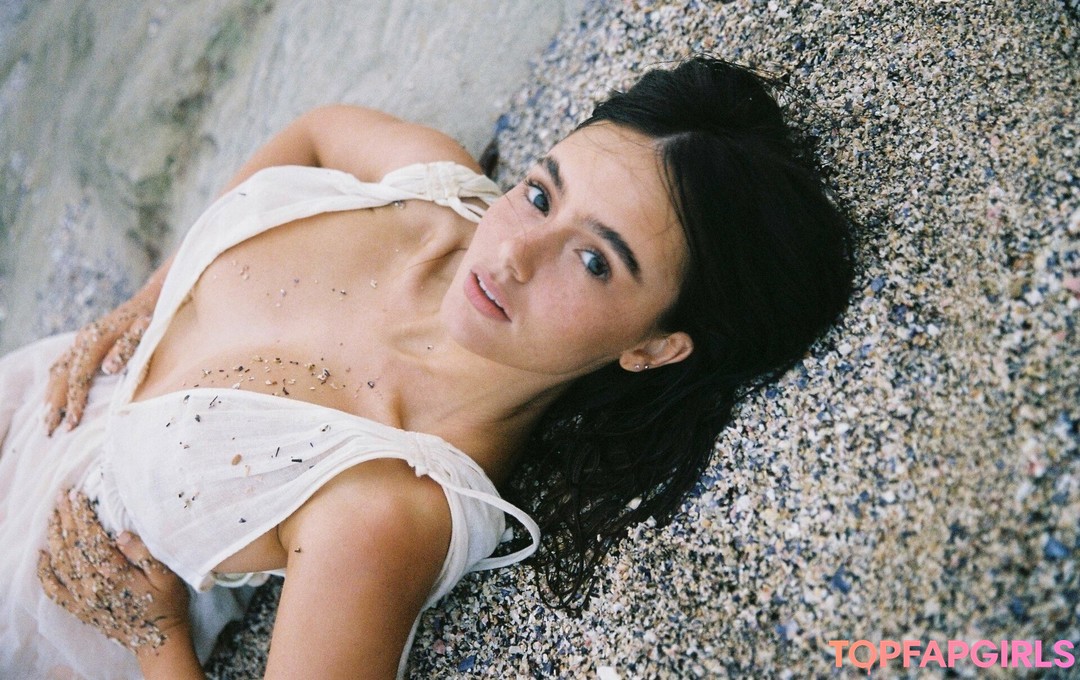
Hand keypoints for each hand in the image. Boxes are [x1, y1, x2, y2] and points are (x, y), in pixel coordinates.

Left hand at [37, 490, 190, 652]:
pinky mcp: (78, 608)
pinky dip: (45, 571)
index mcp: (114, 575)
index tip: (78, 495)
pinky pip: (54, 589)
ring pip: (60, 563)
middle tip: (62, 496)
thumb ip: (144, 554)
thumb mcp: (167, 576)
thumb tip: (122, 534)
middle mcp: (92, 587)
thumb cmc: (167, 604)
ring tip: (55, 515)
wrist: (158, 640)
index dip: (83, 515)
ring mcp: (82, 599)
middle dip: (66, 518)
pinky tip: (43, 555)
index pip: (92, 538)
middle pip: (72, 546)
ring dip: (55, 537)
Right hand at [43, 298, 152, 434]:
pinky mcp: (83, 341)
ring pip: (57, 371)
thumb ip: (126, 350)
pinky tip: (53, 398)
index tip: (71, 424)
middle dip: (54, 405)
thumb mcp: (143, 333)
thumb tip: (108, 369)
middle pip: (61, 376)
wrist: (150, 300)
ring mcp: (80, 339)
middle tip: (49, 431)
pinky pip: (61, 365)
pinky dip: (54, 384)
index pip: (78, 377)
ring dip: (50, 396)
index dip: (74, 401)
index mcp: (94, 340)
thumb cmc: (150, 320)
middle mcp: (82, 340)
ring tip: (47, 421)